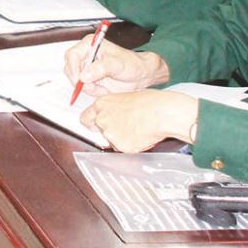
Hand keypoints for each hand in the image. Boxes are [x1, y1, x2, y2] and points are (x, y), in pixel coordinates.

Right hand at [64, 36, 167, 97]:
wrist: (141, 75)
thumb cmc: (133, 64)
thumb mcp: (117, 64)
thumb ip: (100, 69)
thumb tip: (84, 75)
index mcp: (90, 45)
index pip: (72, 55)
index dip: (73, 68)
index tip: (79, 80)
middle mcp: (86, 55)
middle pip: (70, 68)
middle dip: (80, 80)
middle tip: (93, 86)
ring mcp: (87, 67)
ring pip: (75, 79)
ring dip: (88, 87)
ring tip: (103, 87)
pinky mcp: (90, 78)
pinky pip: (83, 87)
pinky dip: (92, 91)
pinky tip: (104, 89)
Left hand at [81, 90, 198, 152]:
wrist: (161, 113)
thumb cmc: (150, 102)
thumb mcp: (125, 98)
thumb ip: (113, 108)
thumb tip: (115, 115)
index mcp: (101, 104)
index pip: (86, 118)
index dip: (92, 123)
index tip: (94, 125)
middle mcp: (102, 119)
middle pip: (98, 131)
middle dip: (107, 132)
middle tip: (124, 129)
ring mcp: (110, 134)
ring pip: (112, 141)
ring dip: (121, 139)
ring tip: (138, 130)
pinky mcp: (121, 146)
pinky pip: (124, 149)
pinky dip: (132, 146)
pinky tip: (142, 137)